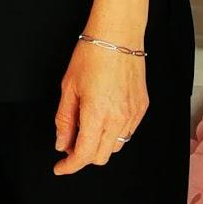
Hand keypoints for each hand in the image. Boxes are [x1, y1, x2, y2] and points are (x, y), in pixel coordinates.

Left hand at [52, 37, 146, 174]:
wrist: (118, 35)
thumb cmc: (91, 55)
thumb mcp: (68, 88)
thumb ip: (65, 120)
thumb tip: (62, 143)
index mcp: (97, 114)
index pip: (84, 154)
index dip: (70, 166)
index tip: (60, 167)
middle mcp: (119, 118)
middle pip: (101, 156)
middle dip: (83, 155)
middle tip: (70, 141)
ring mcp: (133, 114)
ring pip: (116, 146)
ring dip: (99, 145)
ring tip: (87, 125)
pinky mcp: (142, 108)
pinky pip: (127, 132)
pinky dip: (113, 133)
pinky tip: (103, 117)